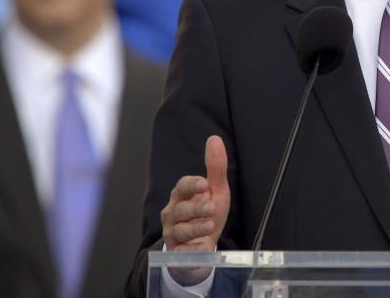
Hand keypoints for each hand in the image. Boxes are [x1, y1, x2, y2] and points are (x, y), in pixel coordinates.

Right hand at [160, 135, 230, 284]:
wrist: (203, 242)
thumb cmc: (208, 211)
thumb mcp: (216, 189)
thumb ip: (216, 167)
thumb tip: (214, 139)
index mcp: (182, 195)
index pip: (182, 186)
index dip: (192, 185)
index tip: (204, 184)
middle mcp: (173, 212)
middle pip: (180, 209)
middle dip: (195, 208)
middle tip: (211, 207)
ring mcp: (173, 232)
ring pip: (179, 230)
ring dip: (195, 228)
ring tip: (210, 226)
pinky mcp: (176, 251)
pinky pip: (180, 251)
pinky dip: (191, 249)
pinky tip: (203, 247)